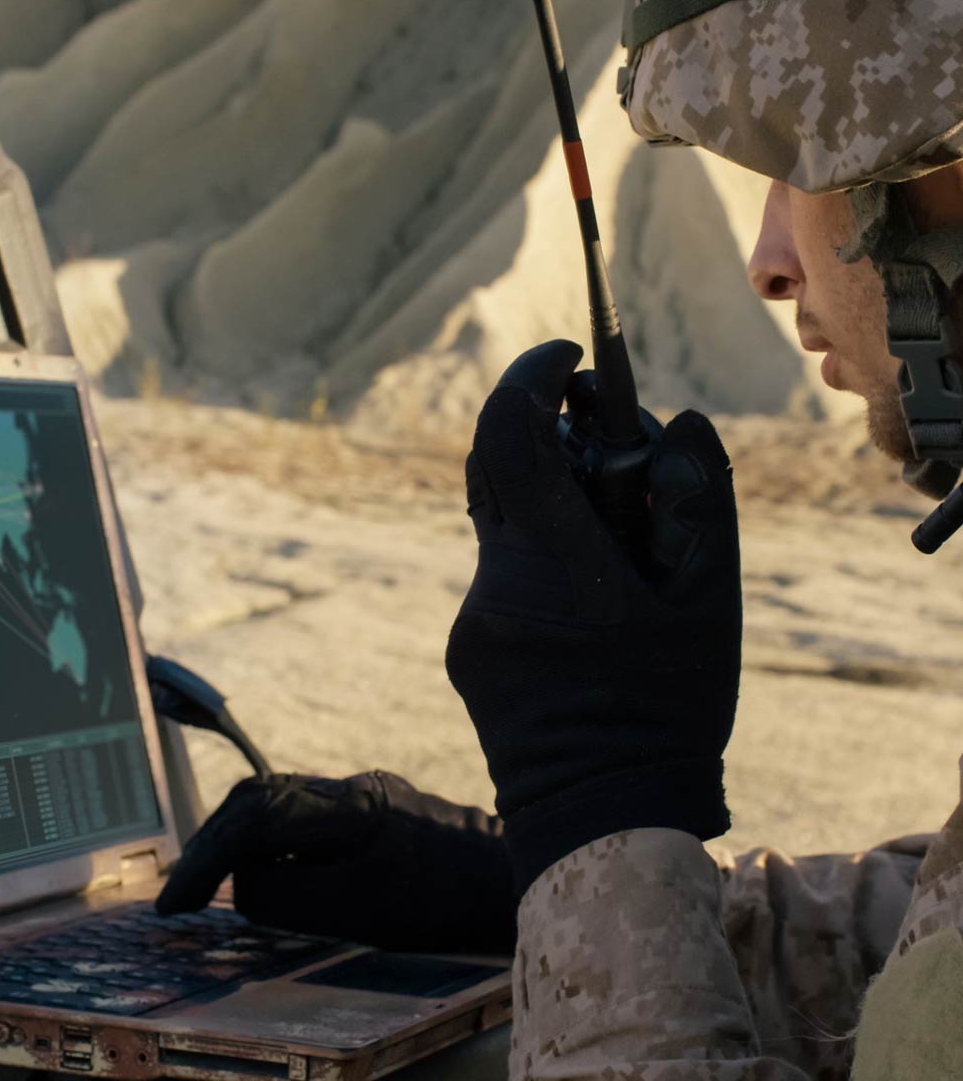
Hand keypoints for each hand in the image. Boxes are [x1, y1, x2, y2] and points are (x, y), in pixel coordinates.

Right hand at [155, 771, 515, 953]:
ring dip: (239, 841)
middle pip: (261, 798)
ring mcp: (364, 795)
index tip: (175, 903)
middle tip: (181, 896)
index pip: (256, 816)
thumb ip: (290, 893)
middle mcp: (353, 789)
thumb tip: (243, 881)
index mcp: (349, 806)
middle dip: (213, 843)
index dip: (207, 857)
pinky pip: (304, 819)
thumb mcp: (359, 912)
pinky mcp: (374, 809)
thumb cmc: (444, 902)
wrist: (512, 879)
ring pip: (280, 804)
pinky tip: (265, 878)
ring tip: (209, 886)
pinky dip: (271, 844)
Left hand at [446, 340, 741, 893]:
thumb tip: (676, 420)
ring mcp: (473, 619)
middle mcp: (497, 583)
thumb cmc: (667, 710)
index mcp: (556, 564)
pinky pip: (501, 576)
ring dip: (552, 509)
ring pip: (503, 526)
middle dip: (546, 437)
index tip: (566, 355)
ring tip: (616, 550)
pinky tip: (588, 607)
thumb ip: (698, 499)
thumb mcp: (709, 603)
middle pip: (499, 470)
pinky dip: (540, 561)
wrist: (601, 818)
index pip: (509, 436)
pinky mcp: (464, 649)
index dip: (529, 378)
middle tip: (606, 451)